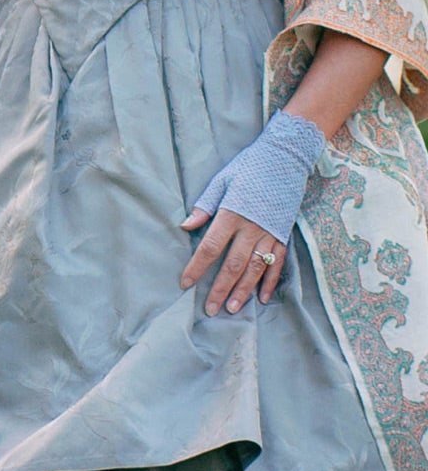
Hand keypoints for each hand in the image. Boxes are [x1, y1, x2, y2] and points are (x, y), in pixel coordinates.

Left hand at [179, 109, 325, 315]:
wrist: (284, 161)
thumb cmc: (248, 169)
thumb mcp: (222, 182)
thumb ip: (205, 206)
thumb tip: (185, 226)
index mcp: (231, 215)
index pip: (210, 248)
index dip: (197, 267)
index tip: (186, 283)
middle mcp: (251, 229)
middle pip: (233, 265)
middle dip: (220, 289)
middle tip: (210, 310)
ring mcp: (270, 234)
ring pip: (255, 269)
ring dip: (243, 291)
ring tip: (233, 308)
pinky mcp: (283, 236)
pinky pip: (277, 264)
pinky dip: (269, 282)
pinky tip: (261, 297)